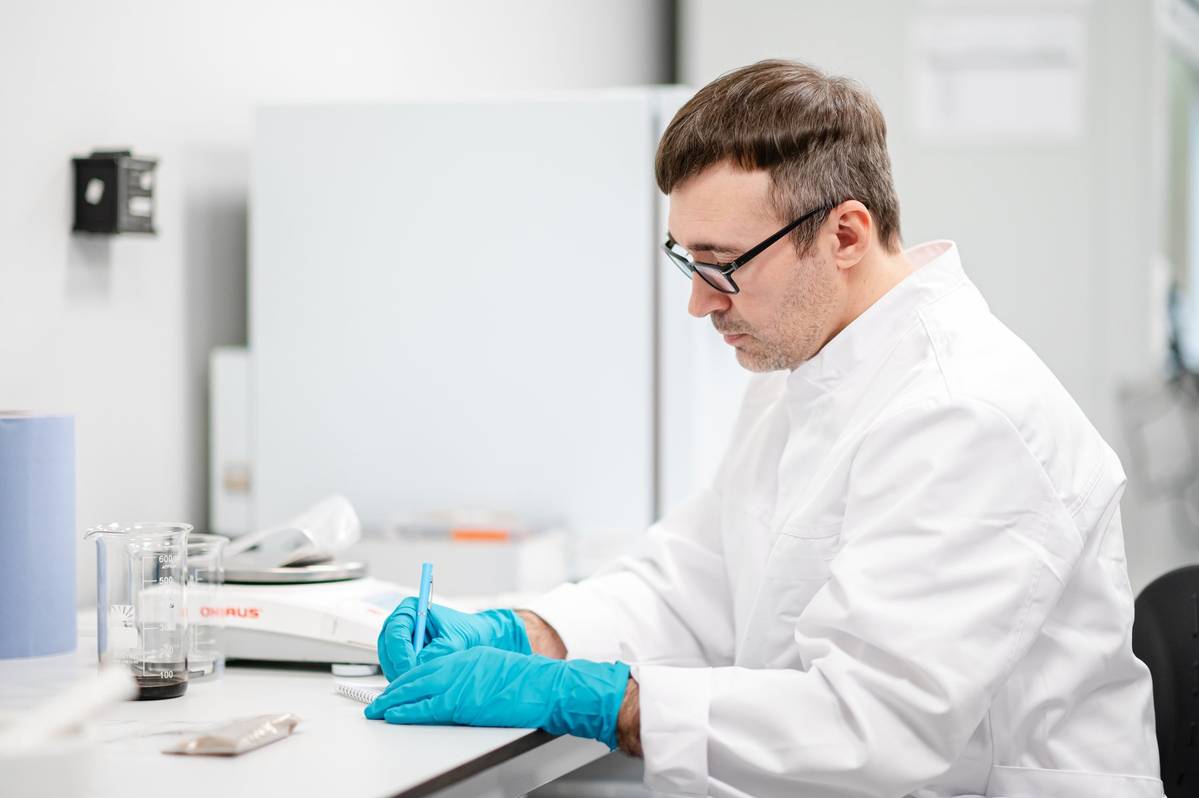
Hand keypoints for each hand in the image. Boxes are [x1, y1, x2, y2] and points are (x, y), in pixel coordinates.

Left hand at [364, 647, 630, 749]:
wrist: (543, 685)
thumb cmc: (527, 680)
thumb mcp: (494, 667)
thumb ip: (471, 673)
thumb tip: (456, 687)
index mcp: (465, 656)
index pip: (427, 665)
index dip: (407, 678)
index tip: (394, 687)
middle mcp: (456, 665)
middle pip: (415, 676)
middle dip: (392, 690)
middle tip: (375, 701)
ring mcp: (457, 682)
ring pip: (414, 690)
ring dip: (392, 701)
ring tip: (376, 710)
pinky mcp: (460, 702)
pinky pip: (424, 707)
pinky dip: (405, 711)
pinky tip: (393, 715)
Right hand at [376, 599, 530, 679]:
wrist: (478, 638)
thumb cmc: (468, 632)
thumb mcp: (454, 642)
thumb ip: (435, 653)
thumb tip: (417, 666)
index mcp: (412, 609)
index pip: (396, 629)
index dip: (400, 650)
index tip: (409, 666)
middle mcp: (402, 623)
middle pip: (386, 645)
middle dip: (397, 665)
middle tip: (410, 681)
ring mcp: (400, 640)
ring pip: (388, 660)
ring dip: (399, 674)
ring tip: (417, 684)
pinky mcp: (403, 656)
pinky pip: (395, 669)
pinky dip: (403, 678)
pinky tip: (417, 685)